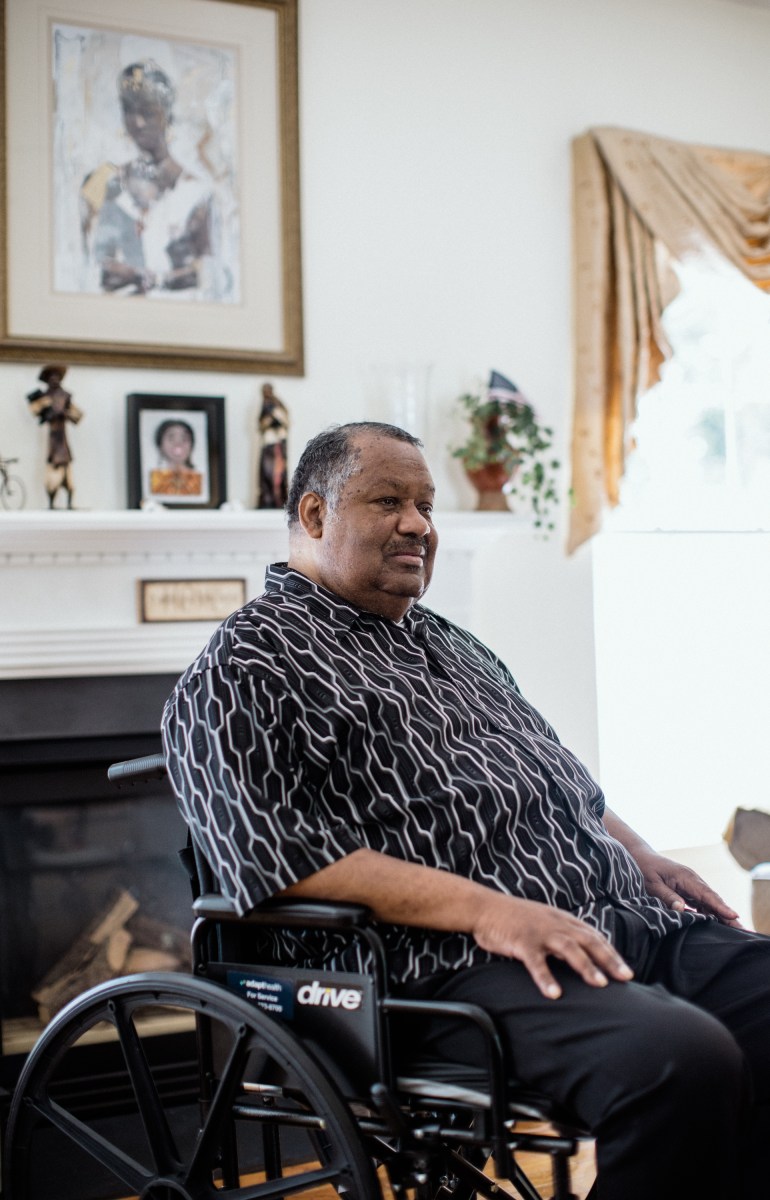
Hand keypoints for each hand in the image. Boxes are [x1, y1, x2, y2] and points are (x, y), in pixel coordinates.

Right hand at [471, 893, 633, 999]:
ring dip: (586, 966)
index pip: (593, 936)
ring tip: (599, 984)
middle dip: (609, 959)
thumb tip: (580, 955)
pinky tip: (554, 994)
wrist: (484, 907)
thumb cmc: (514, 918)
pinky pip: (536, 962)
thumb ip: (561, 935)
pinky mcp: (521, 941)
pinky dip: (546, 977)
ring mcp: (539, 932)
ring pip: (569, 948)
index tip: (626, 971)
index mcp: (562, 920)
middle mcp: (556, 924)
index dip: (611, 953)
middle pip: (588, 941)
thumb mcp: (543, 922)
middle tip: (625, 977)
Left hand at [632, 848, 740, 925]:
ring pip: (710, 902)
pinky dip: (711, 912)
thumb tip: (682, 909)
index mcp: (685, 877)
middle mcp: (692, 880)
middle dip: (727, 914)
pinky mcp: (688, 889)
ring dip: (722, 915)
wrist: (640, 856)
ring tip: (735, 930)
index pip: (706, 894)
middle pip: (713, 899)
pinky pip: (703, 902)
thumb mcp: (652, 884)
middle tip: (742, 929)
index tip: (733, 916)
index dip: (720, 906)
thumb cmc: (644, 869)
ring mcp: (691, 885)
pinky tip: (718, 924)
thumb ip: (667, 896)